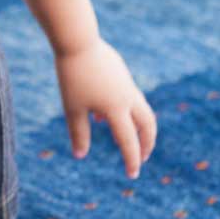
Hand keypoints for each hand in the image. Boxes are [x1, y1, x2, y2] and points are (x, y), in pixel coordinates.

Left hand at [55, 38, 156, 177]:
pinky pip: (129, 98)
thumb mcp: (72, 108)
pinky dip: (124, 111)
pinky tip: (101, 115)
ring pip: (141, 110)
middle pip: (147, 125)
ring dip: (137, 127)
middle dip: (146, 143)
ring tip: (124, 140)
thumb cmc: (72, 78)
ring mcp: (127, 85)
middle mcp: (128, 98)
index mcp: (116, 109)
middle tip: (141, 158)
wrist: (78, 43)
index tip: (132, 175)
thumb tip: (80, 155)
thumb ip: (78, 133)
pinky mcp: (122, 75)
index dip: (131, 159)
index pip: (129, 141)